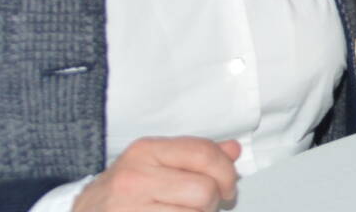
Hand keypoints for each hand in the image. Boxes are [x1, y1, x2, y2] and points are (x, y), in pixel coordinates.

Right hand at [73, 136, 240, 210]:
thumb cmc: (122, 190)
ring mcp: (130, 210)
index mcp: (146, 151)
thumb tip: (233, 150)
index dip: (226, 171)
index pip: (203, 153)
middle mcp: (135, 178)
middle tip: (203, 205)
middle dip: (211, 202)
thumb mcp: (154, 162)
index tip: (228, 185)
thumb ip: (195, 155)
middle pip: (203, 190)